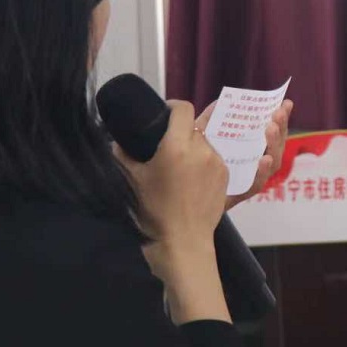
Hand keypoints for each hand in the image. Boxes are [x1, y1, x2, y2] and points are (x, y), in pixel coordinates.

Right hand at [115, 100, 227, 260]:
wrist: (182, 240)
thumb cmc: (153, 210)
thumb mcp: (131, 178)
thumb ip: (124, 152)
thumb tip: (119, 140)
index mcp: (177, 146)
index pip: (183, 109)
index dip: (173, 106)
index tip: (164, 113)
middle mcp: (202, 150)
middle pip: (194, 127)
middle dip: (181, 131)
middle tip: (166, 144)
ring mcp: (218, 163)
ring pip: (206, 143)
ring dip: (193, 147)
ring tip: (180, 164)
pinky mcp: (226, 176)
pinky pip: (214, 158)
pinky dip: (204, 161)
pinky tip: (192, 177)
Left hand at [196, 98, 293, 208]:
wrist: (184, 198)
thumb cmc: (195, 167)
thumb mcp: (201, 139)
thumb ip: (210, 122)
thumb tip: (220, 102)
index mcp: (252, 147)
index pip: (271, 129)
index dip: (280, 116)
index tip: (286, 102)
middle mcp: (257, 162)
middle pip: (276, 144)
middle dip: (280, 126)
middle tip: (278, 113)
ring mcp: (253, 177)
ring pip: (272, 161)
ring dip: (273, 143)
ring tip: (270, 129)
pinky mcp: (243, 192)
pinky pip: (257, 182)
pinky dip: (262, 171)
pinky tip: (264, 159)